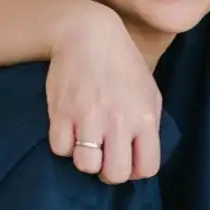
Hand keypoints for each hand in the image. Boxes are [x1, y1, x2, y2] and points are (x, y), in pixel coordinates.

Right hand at [46, 8, 163, 182]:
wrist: (89, 35)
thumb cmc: (123, 64)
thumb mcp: (149, 91)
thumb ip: (149, 123)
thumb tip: (142, 155)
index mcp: (144, 117)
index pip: (147, 168)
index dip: (137, 170)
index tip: (129, 160)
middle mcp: (118, 121)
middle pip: (115, 174)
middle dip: (110, 172)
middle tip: (105, 157)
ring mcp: (88, 118)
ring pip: (86, 166)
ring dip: (85, 160)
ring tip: (87, 144)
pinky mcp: (60, 113)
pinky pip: (60, 149)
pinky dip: (64, 145)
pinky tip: (70, 131)